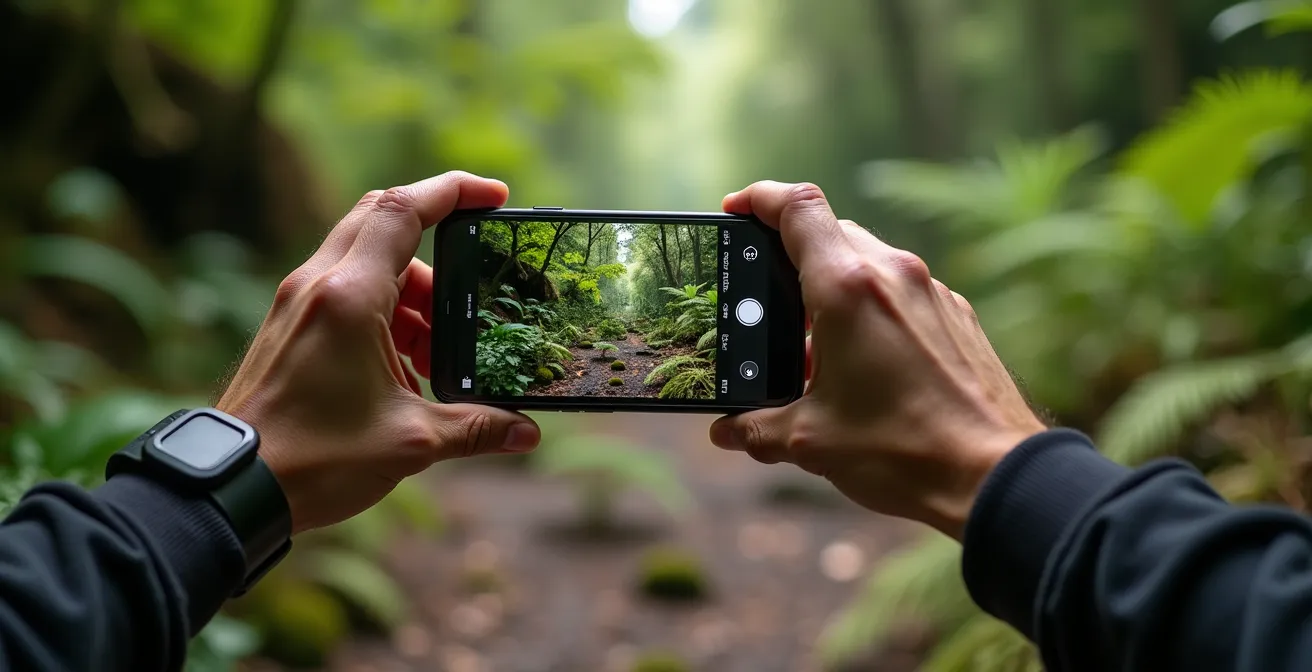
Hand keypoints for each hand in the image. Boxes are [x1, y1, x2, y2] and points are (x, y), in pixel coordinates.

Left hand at [217, 172, 540, 533]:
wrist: (234, 487)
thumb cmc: (314, 459)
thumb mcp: (410, 442)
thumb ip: (475, 428)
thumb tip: (525, 431)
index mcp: (350, 297)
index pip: (404, 210)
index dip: (453, 191)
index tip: (494, 195)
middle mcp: (319, 285)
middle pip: (383, 220)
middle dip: (437, 244)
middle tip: (475, 276)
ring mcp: (299, 303)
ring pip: (368, 262)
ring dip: (413, 293)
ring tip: (438, 353)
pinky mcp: (290, 325)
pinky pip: (348, 294)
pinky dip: (385, 314)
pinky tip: (405, 370)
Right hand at [710, 182, 1044, 538]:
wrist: (994, 475)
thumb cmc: (903, 451)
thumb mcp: (812, 441)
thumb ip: (758, 427)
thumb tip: (726, 432)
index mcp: (847, 289)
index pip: (798, 209)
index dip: (761, 198)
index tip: (736, 208)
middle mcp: (892, 275)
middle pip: (831, 232)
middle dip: (792, 254)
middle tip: (766, 295)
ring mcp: (931, 293)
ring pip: (869, 261)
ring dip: (833, 286)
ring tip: (811, 343)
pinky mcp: (957, 316)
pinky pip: (902, 292)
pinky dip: (872, 309)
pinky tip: (862, 361)